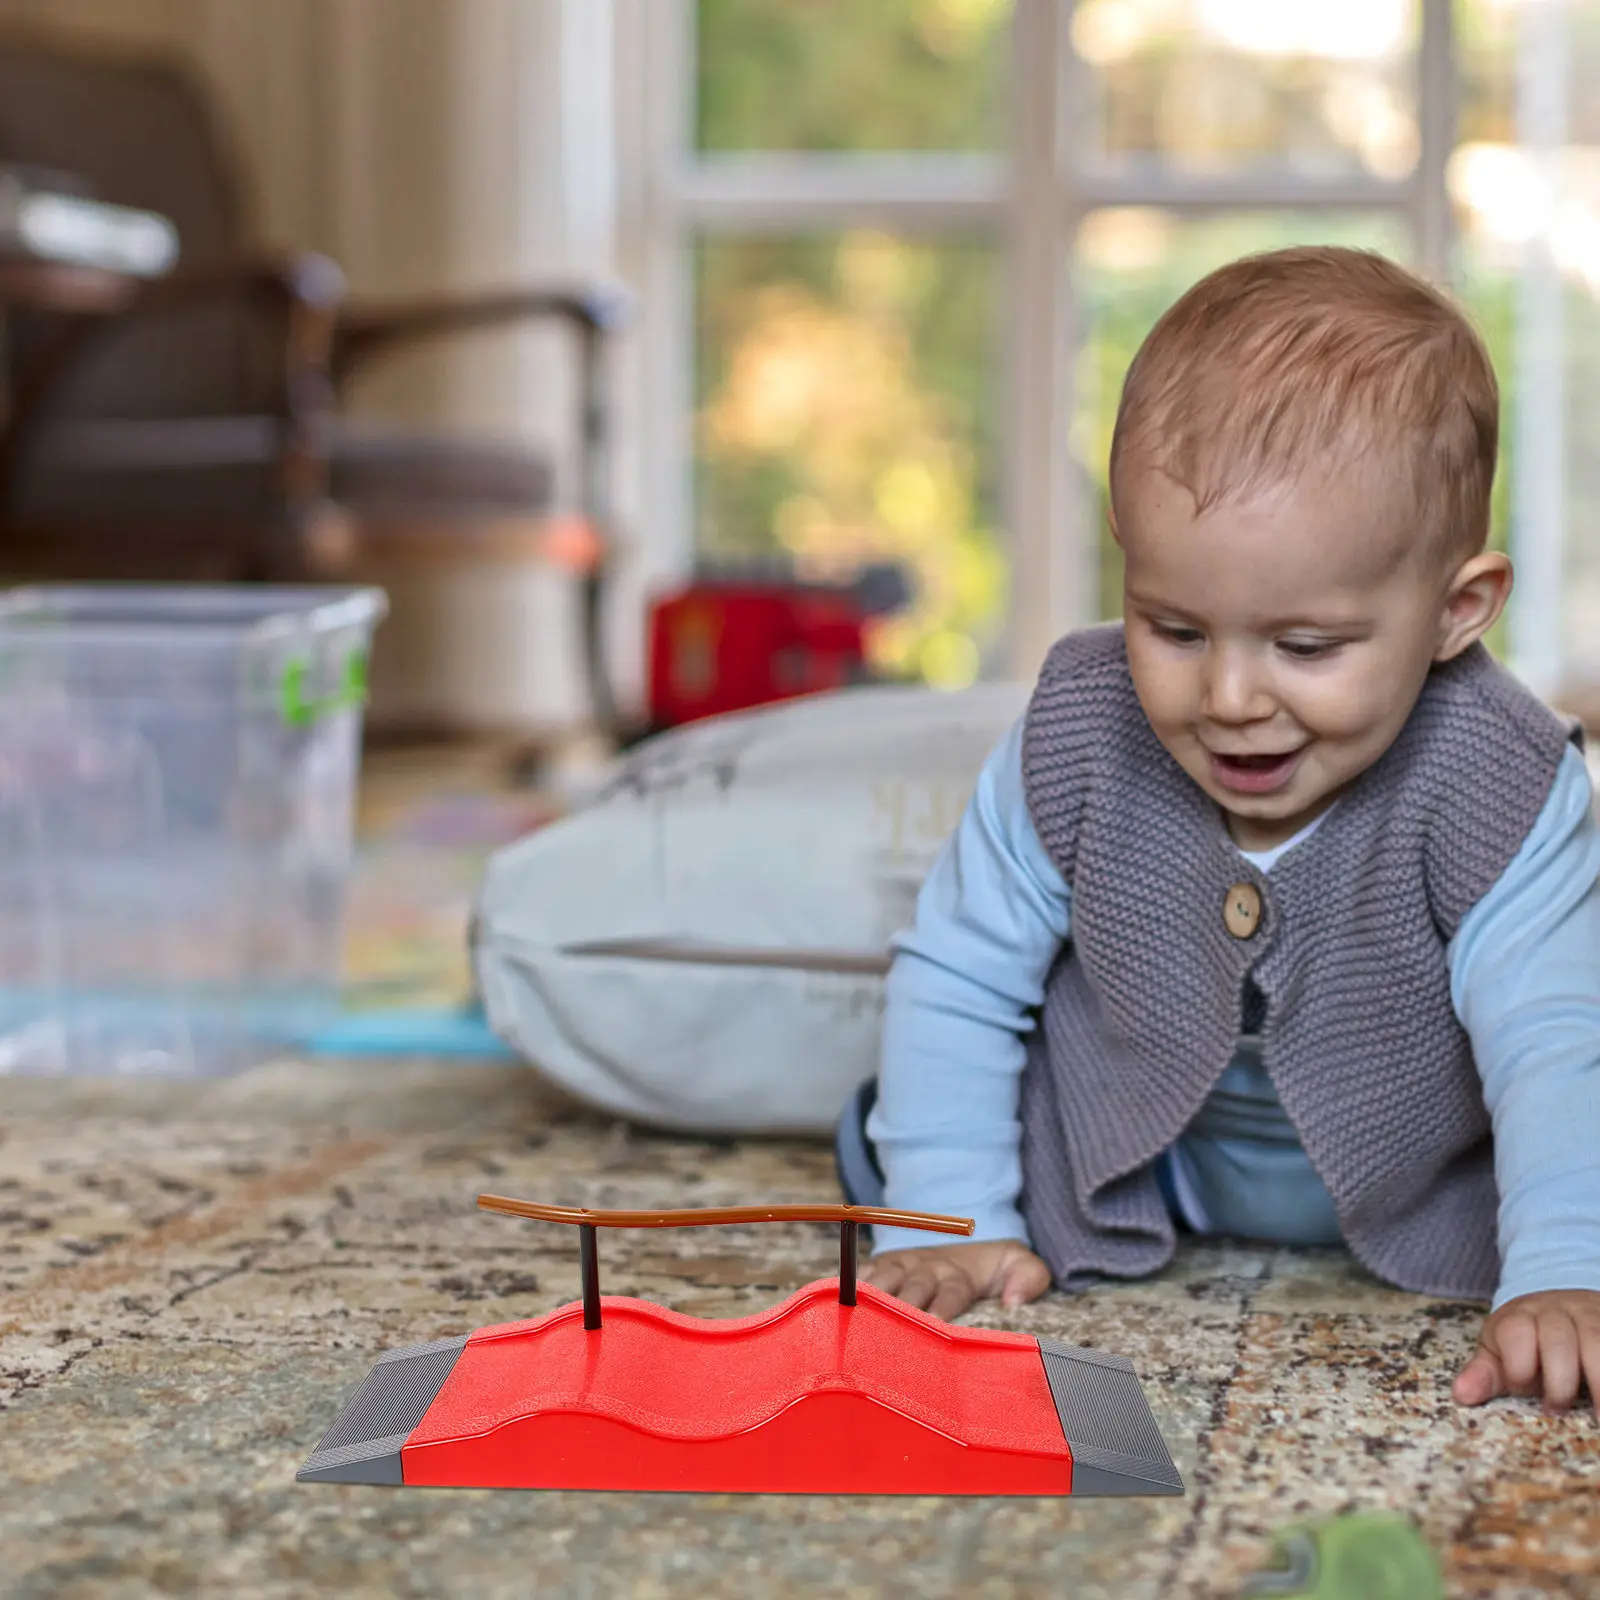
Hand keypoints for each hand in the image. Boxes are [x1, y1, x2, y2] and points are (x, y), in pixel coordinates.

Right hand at [860, 1238, 1050, 1321]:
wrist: (968, 1241)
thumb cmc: (992, 1269)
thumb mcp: (1021, 1265)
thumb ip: (1029, 1277)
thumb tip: (1014, 1302)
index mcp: (958, 1274)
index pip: (950, 1293)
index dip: (942, 1310)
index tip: (936, 1328)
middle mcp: (925, 1268)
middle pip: (911, 1290)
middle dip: (901, 1313)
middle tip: (887, 1339)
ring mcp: (899, 1266)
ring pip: (882, 1282)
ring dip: (869, 1302)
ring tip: (852, 1325)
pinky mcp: (880, 1267)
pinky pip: (859, 1274)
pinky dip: (844, 1288)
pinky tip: (829, 1306)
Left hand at [1452, 1289, 1599, 1415]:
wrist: (1558, 1306)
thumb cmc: (1525, 1343)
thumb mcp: (1499, 1354)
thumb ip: (1483, 1375)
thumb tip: (1460, 1395)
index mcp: (1518, 1318)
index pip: (1516, 1332)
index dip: (1519, 1365)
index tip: (1522, 1389)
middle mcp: (1555, 1312)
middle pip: (1558, 1338)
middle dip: (1559, 1380)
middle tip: (1558, 1411)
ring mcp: (1589, 1316)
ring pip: (1596, 1340)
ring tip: (1599, 1419)